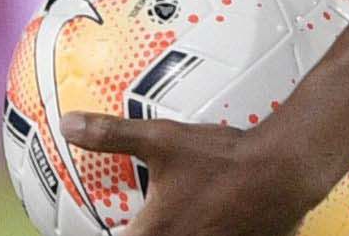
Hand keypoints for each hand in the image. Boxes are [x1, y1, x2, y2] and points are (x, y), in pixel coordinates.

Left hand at [61, 111, 331, 235]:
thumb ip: (111, 135)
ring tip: (167, 221)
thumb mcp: (161, 140)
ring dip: (169, 234)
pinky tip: (200, 220)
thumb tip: (67, 124)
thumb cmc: (219, 159)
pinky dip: (199, 233)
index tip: (92, 230)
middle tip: (124, 225)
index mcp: (156, 233)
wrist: (281, 172)